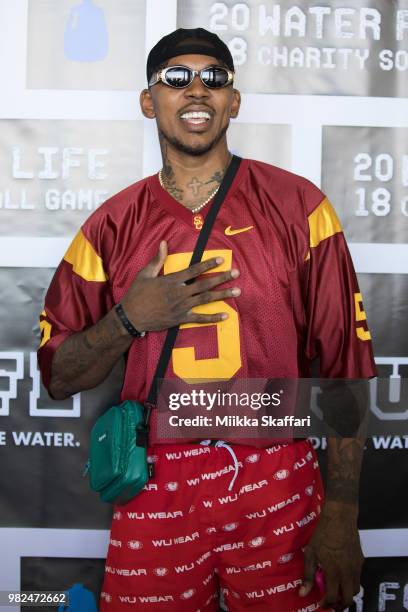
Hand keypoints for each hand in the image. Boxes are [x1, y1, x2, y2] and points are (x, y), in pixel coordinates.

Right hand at [121, 240, 239, 331]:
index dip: (208, 264)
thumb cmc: (137, 294)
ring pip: (206, 300)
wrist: (131, 316)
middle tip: (237, 273)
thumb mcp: (145, 274)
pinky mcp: (181, 319)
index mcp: (171, 281)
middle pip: (205, 284)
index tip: (221, 259)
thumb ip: (157, 259)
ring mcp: (181, 307)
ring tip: (238, 291)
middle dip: (222, 278)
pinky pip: (200, 318)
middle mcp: (179, 293)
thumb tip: (163, 242)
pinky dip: (213, 317)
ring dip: (223, 295)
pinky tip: (226, 315)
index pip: (194, 270)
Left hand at [299, 502, 363, 610]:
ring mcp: (356, 567)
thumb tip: (302, 593)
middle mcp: (348, 572)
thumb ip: (308, 575)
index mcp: (334, 572)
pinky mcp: (361, 560)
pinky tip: (342, 577)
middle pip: (348, 599)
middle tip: (331, 604)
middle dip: (340, 606)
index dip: (326, 604)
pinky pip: (358, 578)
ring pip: (356, 590)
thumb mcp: (311, 553)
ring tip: (337, 593)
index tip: (321, 603)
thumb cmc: (322, 534)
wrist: (340, 517)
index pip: (333, 598)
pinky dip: (351, 583)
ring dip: (347, 595)